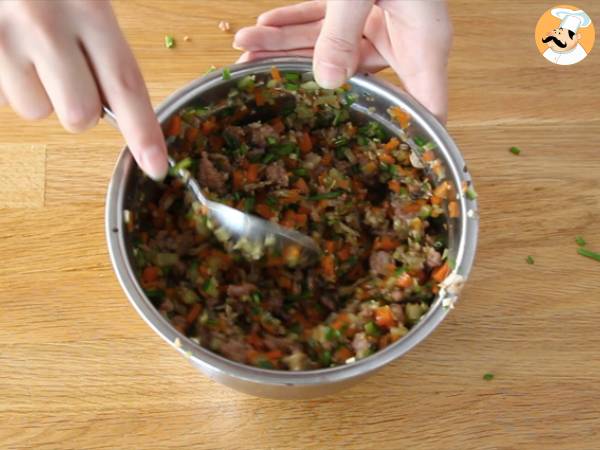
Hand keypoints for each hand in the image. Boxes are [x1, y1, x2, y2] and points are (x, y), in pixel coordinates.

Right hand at [0, 0, 166, 178]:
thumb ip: (103, 45)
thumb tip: (115, 106)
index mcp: (89, 7)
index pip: (125, 85)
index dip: (143, 131)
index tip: (156, 166)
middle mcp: (45, 26)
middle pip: (79, 115)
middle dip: (78, 106)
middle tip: (65, 69)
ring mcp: (2, 40)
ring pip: (36, 111)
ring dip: (37, 91)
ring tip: (26, 47)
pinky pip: (3, 99)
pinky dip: (8, 82)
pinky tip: (6, 49)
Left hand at [234, 0, 451, 122]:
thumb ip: (343, 32)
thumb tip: (326, 81)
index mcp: (423, 44)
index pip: (425, 106)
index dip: (408, 136)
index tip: (380, 159)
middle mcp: (401, 38)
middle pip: (353, 76)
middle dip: (302, 76)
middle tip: (262, 83)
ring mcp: (377, 21)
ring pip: (328, 47)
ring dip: (284, 45)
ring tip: (245, 48)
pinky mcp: (358, 6)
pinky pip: (322, 20)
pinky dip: (292, 21)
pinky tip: (264, 27)